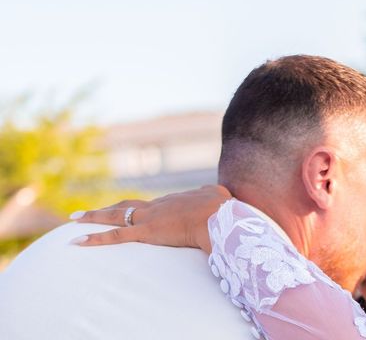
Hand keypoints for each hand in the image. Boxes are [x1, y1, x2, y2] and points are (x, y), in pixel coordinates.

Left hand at [71, 185, 231, 252]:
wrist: (218, 216)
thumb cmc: (222, 209)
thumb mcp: (217, 196)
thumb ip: (211, 194)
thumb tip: (214, 192)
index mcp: (174, 200)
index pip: (152, 205)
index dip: (141, 210)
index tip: (134, 214)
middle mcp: (157, 205)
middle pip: (127, 204)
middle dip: (109, 208)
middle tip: (90, 211)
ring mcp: (149, 217)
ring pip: (115, 214)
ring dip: (93, 216)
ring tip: (75, 218)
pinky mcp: (146, 232)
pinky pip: (115, 237)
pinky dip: (95, 239)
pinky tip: (76, 241)